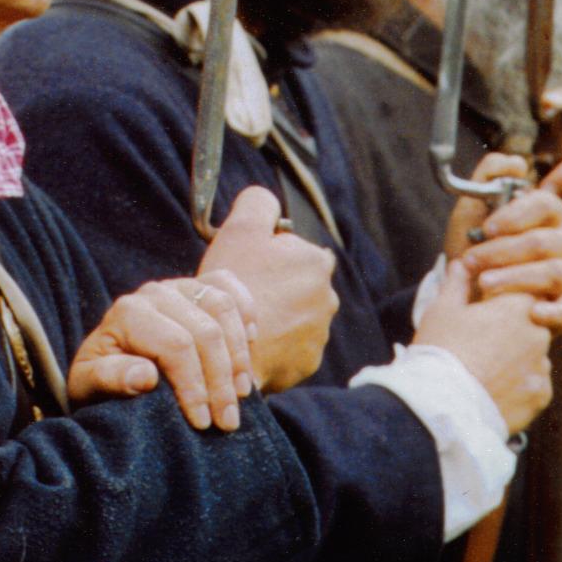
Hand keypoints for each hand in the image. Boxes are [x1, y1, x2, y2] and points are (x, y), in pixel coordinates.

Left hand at [70, 272, 255, 429]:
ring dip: (239, 355)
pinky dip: (247, 314)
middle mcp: (155, 292)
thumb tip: (145, 376)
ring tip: (241, 393)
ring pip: (224, 308)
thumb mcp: (90, 386)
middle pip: (206, 331)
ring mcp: (180, 285)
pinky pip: (232, 289)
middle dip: (221, 381)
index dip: (195, 386)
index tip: (201, 422)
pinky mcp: (199, 285)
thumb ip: (109, 379)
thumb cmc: (102, 378)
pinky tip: (250, 346)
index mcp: (128, 312)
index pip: (177, 346)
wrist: (112, 360)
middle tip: (227, 421)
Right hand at [198, 186, 337, 391]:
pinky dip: (276, 344)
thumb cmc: (235, 290)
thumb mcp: (240, 231)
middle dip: (274, 288)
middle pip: (294, 284)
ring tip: (247, 323)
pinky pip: (291, 346)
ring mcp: (320, 332)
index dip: (264, 257)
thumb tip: (268, 200)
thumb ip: (258, 203)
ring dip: (276, 317)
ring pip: (294, 316)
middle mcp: (328, 296)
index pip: (291, 250)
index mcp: (316, 261)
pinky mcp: (309, 360)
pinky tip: (254, 343)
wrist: (233, 354)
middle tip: (243, 297)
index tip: (246, 270)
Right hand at [412, 261, 553, 432]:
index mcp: (517, 306)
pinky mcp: (541, 395)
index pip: (525, 292)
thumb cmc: (440, 351)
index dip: (504, 300)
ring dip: (516, 359)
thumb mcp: (441, 310)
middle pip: (532, 324)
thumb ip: (457, 283)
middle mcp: (539, 333)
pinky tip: (492, 390)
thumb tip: (462, 263)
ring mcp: (542, 366)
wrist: (444, 407)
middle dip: (511, 330)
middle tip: (480, 343)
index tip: (485, 309)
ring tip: (483, 370)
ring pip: (533, 355)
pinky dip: (518, 385)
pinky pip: (534, 384)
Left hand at [447, 157, 561, 332]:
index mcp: (545, 215)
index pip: (548, 204)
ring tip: (484, 283)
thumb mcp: (471, 208)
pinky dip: (554, 313)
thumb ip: (488, 177)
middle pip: (552, 241)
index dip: (518, 214)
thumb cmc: (471, 244)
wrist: (462, 288)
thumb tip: (515, 163)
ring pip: (560, 273)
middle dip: (506, 251)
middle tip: (472, 260)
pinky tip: (530, 312)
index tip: (487, 228)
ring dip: (518, 278)